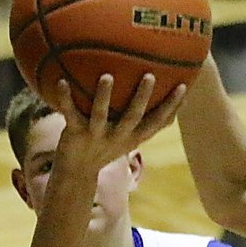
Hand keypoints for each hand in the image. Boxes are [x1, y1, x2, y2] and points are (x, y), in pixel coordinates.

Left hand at [54, 73, 183, 166]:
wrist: (77, 171)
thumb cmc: (106, 146)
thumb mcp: (130, 136)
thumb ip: (146, 120)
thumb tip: (169, 96)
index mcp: (133, 136)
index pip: (157, 121)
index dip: (171, 106)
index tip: (184, 86)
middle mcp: (117, 136)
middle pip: (132, 117)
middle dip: (142, 97)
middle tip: (150, 75)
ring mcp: (96, 136)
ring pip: (101, 115)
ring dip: (104, 96)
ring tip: (107, 76)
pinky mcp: (75, 133)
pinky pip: (70, 113)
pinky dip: (65, 98)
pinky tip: (61, 80)